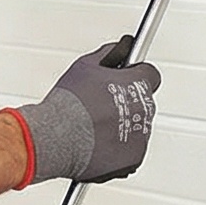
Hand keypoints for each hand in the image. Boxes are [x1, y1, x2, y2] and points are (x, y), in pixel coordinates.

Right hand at [10, 36, 161, 185]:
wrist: (55, 138)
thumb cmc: (68, 103)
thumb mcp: (86, 66)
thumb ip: (111, 53)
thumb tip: (125, 45)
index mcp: (137, 84)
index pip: (151, 74)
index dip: (135, 75)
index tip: (124, 79)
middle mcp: (145, 110)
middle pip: (143, 103)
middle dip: (127, 103)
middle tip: (100, 106)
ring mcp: (141, 136)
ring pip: (138, 129)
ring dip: (123, 127)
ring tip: (95, 129)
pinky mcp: (133, 159)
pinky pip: (131, 152)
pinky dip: (118, 150)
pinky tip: (98, 146)